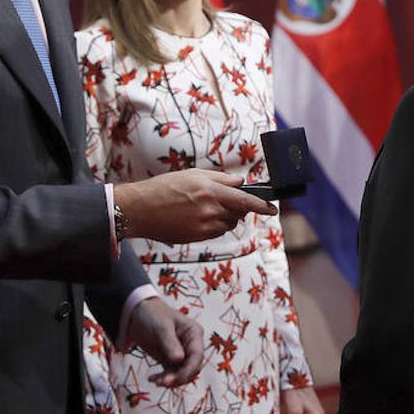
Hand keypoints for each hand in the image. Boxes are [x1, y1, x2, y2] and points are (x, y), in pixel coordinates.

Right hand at [114, 170, 276, 243]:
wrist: (141, 209)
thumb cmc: (165, 188)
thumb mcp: (193, 175)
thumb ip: (220, 179)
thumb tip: (240, 182)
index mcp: (211, 190)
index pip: (245, 200)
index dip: (261, 205)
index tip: (272, 209)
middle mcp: (210, 209)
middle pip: (238, 212)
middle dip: (238, 207)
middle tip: (223, 201)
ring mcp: (204, 226)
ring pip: (228, 224)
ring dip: (225, 217)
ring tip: (205, 208)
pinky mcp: (198, 237)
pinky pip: (216, 233)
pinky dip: (214, 226)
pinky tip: (198, 218)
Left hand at [126, 297, 203, 386]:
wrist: (137, 314)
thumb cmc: (152, 315)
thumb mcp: (161, 327)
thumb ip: (170, 343)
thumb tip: (179, 360)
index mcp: (193, 333)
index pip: (197, 355)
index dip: (189, 369)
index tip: (176, 378)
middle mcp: (191, 345)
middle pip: (192, 367)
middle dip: (179, 377)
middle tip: (162, 382)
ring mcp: (181, 353)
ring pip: (182, 373)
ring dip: (170, 380)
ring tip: (155, 381)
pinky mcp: (170, 360)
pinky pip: (171, 373)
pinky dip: (163, 378)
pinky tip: (152, 378)